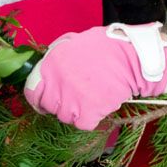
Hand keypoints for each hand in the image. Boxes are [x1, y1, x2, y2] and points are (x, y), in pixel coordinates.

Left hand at [23, 23, 166, 130]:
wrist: (134, 56)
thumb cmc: (108, 47)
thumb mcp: (75, 42)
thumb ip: (58, 58)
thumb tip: (50, 73)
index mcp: (51, 63)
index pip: (32, 91)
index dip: (39, 98)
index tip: (46, 102)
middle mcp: (57, 82)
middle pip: (50, 107)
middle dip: (62, 105)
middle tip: (78, 97)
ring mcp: (71, 99)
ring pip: (66, 117)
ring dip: (79, 111)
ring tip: (94, 96)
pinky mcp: (88, 112)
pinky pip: (84, 124)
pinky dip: (93, 118)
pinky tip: (102, 103)